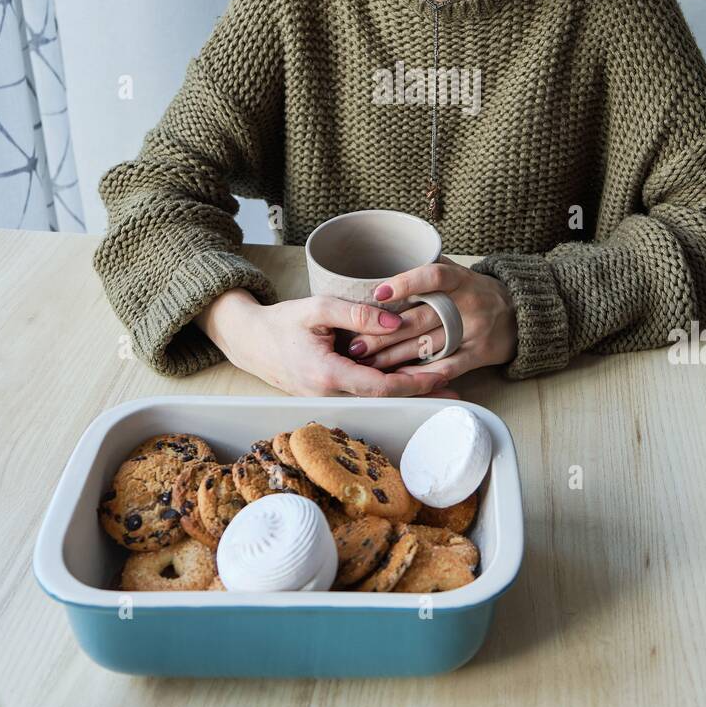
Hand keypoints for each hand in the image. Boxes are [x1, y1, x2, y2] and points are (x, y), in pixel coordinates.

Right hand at [194, 289, 461, 398]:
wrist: (250, 341)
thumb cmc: (282, 322)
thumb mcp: (319, 308)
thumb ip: (358, 314)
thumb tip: (396, 321)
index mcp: (328, 374)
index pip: (381, 386)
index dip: (414, 384)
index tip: (441, 379)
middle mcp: (329, 394)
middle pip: (384, 397)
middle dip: (419, 394)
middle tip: (455, 392)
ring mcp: (327, 398)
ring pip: (375, 397)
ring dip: (406, 392)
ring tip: (442, 387)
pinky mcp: (328, 394)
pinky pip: (363, 392)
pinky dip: (387, 386)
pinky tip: (409, 379)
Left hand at [345, 256, 517, 383]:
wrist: (521, 314)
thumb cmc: (478, 291)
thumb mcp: (460, 271)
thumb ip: (429, 266)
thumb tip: (384, 264)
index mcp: (462, 279)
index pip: (434, 276)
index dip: (406, 283)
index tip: (378, 294)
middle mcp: (469, 304)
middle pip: (421, 319)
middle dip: (384, 333)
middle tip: (355, 342)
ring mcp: (474, 331)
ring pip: (428, 346)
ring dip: (393, 356)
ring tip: (366, 361)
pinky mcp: (478, 355)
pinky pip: (446, 367)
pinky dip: (421, 374)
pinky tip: (398, 377)